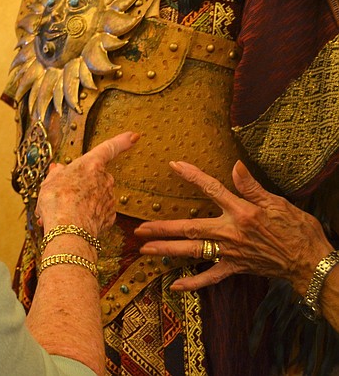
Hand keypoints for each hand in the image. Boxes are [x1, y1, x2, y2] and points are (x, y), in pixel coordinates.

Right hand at [35, 131, 137, 237]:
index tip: (133, 136)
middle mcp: (104, 179)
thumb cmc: (58, 202)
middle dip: (81, 184)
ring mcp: (109, 199)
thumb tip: (58, 170)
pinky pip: (97, 213)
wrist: (69, 231)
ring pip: (94, 197)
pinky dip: (86, 216)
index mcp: (91, 164)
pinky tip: (72, 222)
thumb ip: (57, 174)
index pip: (109, 148)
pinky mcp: (109, 217)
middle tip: (63, 193)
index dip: (121, 141)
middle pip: (95, 177)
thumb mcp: (49, 182)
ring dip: (80, 202)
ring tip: (62, 211)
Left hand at [135, 160, 332, 293]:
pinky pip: (210, 277)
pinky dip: (192, 282)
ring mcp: (230, 253)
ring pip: (193, 252)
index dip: (193, 176)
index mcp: (241, 212)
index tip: (173, 165)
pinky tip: (174, 285)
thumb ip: (251, 186)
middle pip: (190, 228)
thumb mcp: (277, 202)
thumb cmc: (296, 229)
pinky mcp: (235, 268)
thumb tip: (235, 165)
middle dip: (163, 228)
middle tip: (139, 229)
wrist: (310, 261)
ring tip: (145, 249)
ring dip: (167, 251)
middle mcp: (231, 233)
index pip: (211, 189)